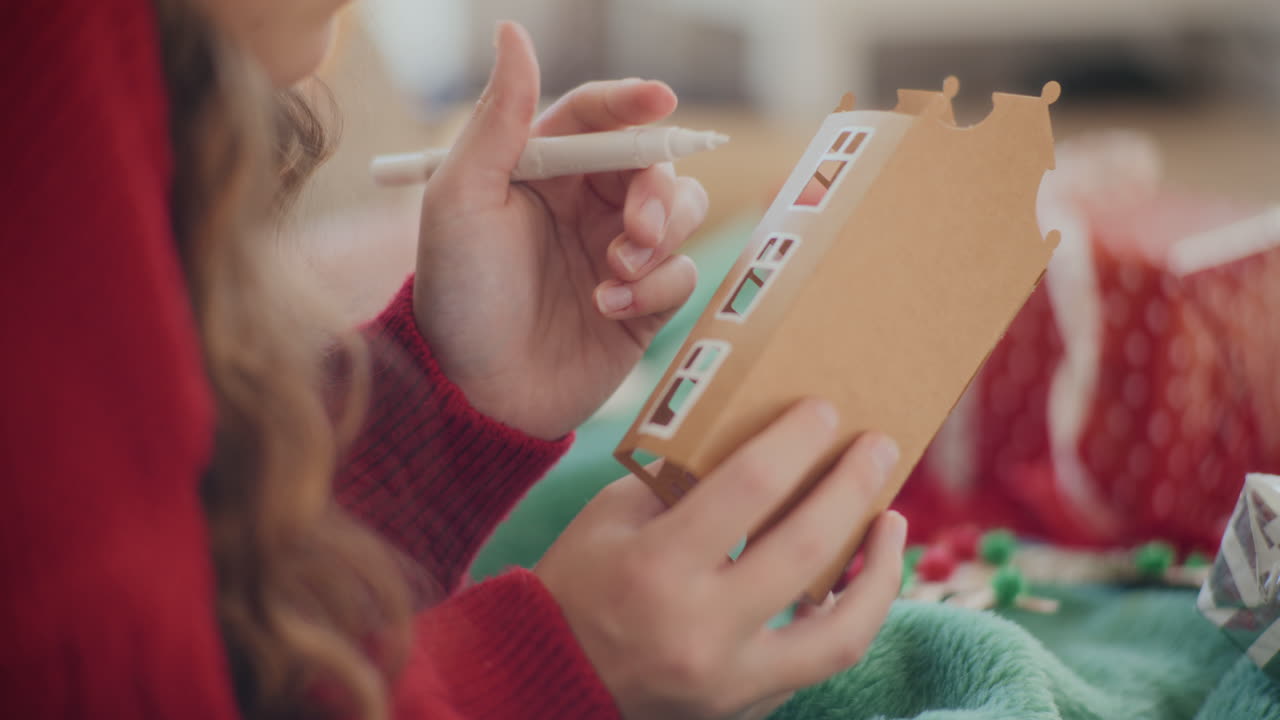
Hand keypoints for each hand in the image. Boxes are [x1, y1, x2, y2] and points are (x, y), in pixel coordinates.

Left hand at [414, 22, 705, 438]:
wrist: (472, 395)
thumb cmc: (457, 295)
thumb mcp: (463, 199)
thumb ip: (498, 118)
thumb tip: (513, 31)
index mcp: (543, 171)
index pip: (599, 116)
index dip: (633, 101)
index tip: (660, 101)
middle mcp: (585, 206)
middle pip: (654, 164)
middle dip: (657, 188)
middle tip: (637, 226)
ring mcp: (616, 256)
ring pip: (681, 215)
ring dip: (661, 238)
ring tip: (617, 273)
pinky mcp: (642, 308)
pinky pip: (679, 277)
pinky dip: (653, 291)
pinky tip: (606, 311)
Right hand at [536, 401, 906, 718]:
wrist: (549, 678)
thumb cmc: (579, 582)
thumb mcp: (612, 516)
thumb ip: (680, 481)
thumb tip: (759, 442)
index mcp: (656, 566)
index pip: (749, 487)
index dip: (797, 440)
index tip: (826, 411)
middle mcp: (699, 628)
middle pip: (805, 548)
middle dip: (853, 486)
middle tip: (879, 447)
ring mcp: (729, 679)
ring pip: (841, 632)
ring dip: (880, 571)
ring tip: (891, 521)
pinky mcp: (746, 705)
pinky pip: (819, 661)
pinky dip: (849, 616)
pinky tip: (859, 577)